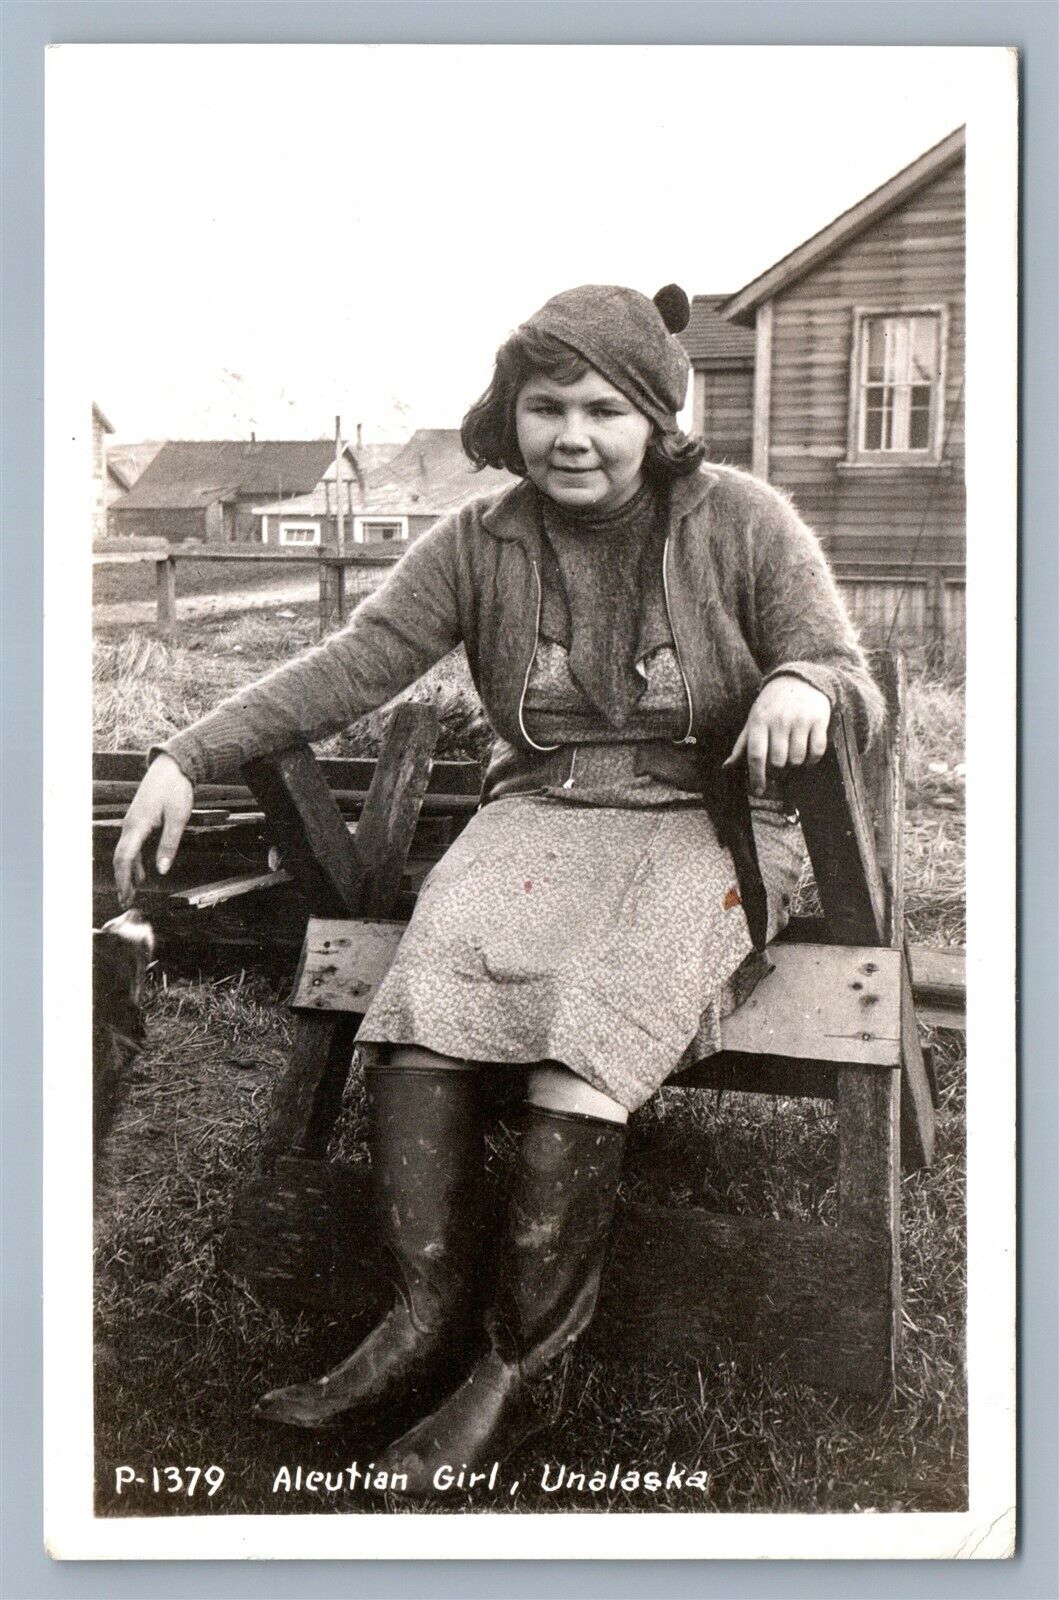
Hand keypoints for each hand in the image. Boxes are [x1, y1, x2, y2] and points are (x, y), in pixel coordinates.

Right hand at [113, 754, 193, 906]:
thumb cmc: (176, 789)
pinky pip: (132, 846)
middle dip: (121, 881)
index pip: (125, 858)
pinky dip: (135, 862)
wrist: (172, 767)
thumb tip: (161, 870)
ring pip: (125, 853)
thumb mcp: (178, 818)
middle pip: (120, 858)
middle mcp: (130, 825)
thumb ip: (169, 844)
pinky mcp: (138, 821)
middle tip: (125, 902)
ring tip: (131, 893)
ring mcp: (132, 823)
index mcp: (137, 825)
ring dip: (127, 874)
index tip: (126, 896)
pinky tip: (142, 874)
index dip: (124, 879)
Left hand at [724, 675, 830, 796]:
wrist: (799, 679)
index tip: (758, 791)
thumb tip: (726, 767)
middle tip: (778, 770)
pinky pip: (817, 751)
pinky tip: (806, 755)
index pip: (756, 755)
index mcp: (759, 721)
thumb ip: (742, 745)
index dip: (757, 777)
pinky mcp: (818, 720)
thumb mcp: (753, 719)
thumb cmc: (772, 704)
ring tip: (791, 758)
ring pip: (797, 759)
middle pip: (778, 761)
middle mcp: (779, 720)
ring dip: (795, 766)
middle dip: (777, 772)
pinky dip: (812, 760)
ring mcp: (800, 720)